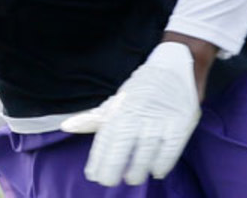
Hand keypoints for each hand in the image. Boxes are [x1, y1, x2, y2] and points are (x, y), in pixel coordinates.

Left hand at [60, 41, 200, 186]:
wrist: (174, 64)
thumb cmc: (141, 90)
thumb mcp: (116, 101)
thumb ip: (93, 118)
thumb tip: (66, 126)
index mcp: (120, 108)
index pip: (106, 136)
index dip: (98, 156)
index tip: (92, 174)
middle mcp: (137, 112)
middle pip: (122, 141)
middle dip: (113, 163)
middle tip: (107, 181)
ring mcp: (159, 117)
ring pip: (146, 146)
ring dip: (138, 166)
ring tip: (131, 179)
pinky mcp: (180, 121)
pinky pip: (171, 145)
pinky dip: (164, 160)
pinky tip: (157, 171)